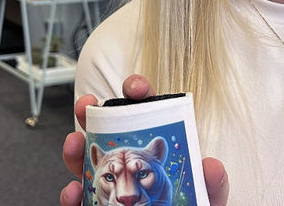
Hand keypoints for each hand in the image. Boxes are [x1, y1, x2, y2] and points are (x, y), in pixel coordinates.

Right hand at [59, 75, 229, 205]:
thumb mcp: (206, 200)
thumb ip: (212, 185)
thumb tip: (212, 166)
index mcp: (156, 154)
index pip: (147, 116)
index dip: (139, 97)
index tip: (135, 88)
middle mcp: (128, 166)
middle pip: (106, 132)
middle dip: (93, 113)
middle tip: (87, 104)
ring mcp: (110, 187)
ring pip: (84, 163)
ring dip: (75, 149)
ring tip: (74, 143)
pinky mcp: (96, 205)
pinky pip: (79, 200)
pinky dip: (71, 195)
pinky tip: (73, 192)